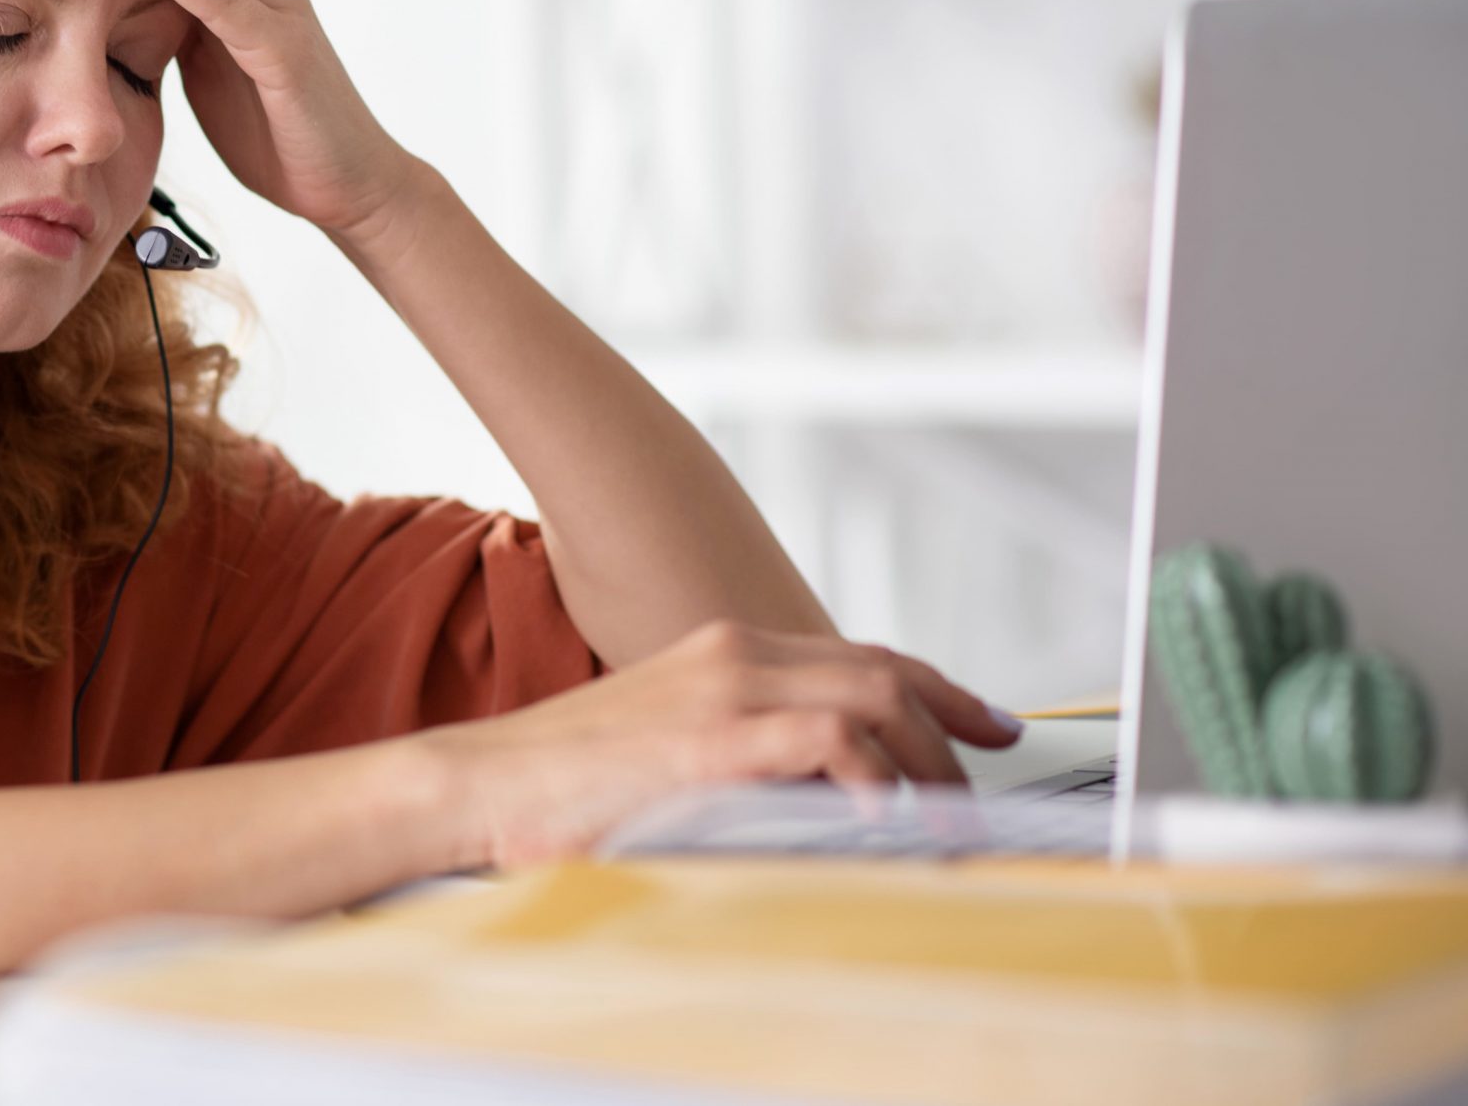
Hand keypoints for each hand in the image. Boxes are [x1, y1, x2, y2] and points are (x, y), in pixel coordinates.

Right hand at [413, 619, 1024, 870]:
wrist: (481, 784)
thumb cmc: (560, 783)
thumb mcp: (666, 753)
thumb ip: (740, 755)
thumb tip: (814, 797)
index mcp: (723, 653)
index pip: (857, 657)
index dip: (934, 686)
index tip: (983, 721)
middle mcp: (733, 656)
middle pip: (880, 671)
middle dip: (952, 720)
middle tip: (989, 771)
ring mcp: (723, 692)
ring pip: (870, 697)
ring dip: (923, 758)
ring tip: (944, 815)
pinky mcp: (709, 741)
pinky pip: (824, 739)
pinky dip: (870, 772)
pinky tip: (885, 813)